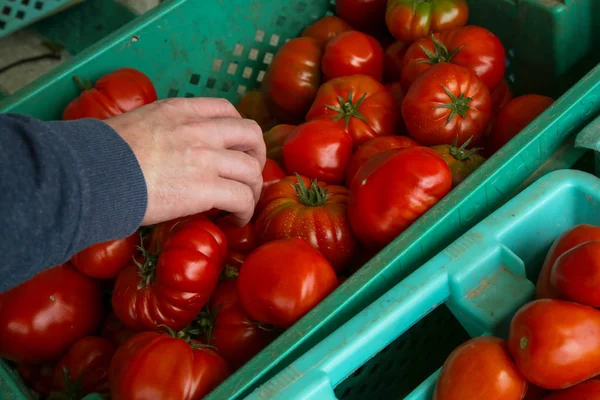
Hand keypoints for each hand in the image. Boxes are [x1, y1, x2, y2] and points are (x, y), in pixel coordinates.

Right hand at [106, 97, 265, 226]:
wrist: (91, 175)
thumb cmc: (100, 155)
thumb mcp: (134, 125)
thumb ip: (160, 130)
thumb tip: (162, 149)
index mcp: (179, 110)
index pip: (226, 110)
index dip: (238, 131)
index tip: (236, 148)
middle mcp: (198, 129)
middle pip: (250, 134)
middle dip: (257, 155)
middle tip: (250, 174)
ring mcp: (204, 158)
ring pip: (252, 170)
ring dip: (253, 189)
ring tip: (244, 204)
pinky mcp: (205, 188)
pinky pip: (242, 198)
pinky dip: (246, 211)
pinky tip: (236, 220)